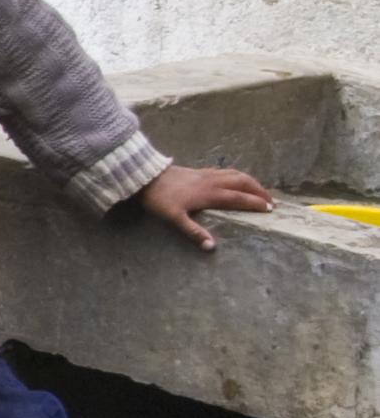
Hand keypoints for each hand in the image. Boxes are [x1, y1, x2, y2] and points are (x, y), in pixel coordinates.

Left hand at [135, 162, 273, 251]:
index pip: (239, 198)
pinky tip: (235, 180)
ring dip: (251, 182)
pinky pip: (224, 172)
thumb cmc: (159, 198)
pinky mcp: (199, 171)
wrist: (145, 176)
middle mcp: (212, 181)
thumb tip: (210, 246)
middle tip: (272, 202)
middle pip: (243, 183)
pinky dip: (236, 176)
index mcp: (210, 193)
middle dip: (260, 191)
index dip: (255, 203)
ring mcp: (206, 174)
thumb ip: (193, 232)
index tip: (270, 209)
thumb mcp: (174, 218)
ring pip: (235, 174)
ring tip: (260, 190)